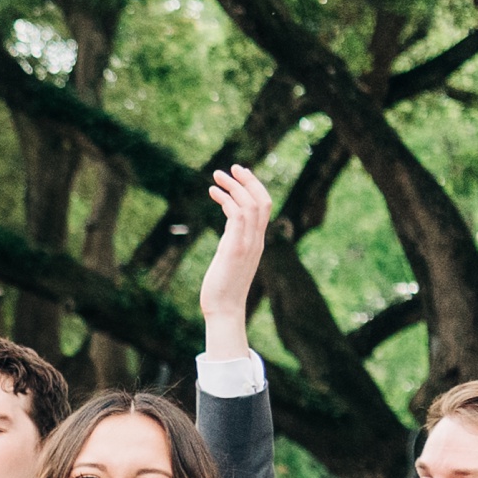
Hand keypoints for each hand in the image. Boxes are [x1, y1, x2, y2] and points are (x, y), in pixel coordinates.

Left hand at [197, 164, 273, 360]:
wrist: (223, 310)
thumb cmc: (222, 289)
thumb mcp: (230, 259)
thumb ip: (233, 243)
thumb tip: (228, 233)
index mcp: (257, 241)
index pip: (264, 207)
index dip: (254, 188)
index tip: (239, 175)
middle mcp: (257, 240)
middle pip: (263, 200)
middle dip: (248, 180)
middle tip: (231, 167)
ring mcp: (248, 244)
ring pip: (251, 205)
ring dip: (234, 187)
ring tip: (217, 176)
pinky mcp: (235, 249)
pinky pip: (238, 217)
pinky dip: (227, 201)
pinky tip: (213, 193)